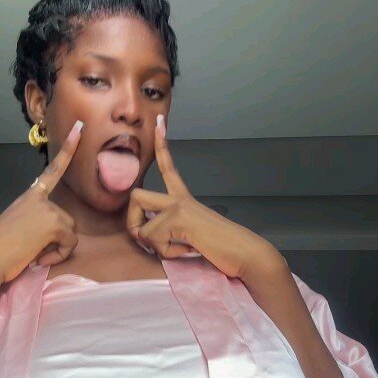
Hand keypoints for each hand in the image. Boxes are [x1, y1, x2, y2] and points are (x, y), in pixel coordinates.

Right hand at [0, 122, 84, 285]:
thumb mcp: (5, 225)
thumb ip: (13, 218)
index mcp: (29, 197)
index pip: (53, 170)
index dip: (68, 149)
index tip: (80, 127)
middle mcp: (39, 198)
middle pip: (67, 220)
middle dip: (57, 239)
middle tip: (35, 251)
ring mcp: (47, 208)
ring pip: (70, 232)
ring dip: (57, 249)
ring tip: (35, 255)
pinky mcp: (53, 223)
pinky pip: (69, 243)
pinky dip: (58, 255)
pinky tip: (39, 258)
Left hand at [126, 117, 281, 279]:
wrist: (246, 255)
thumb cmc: (222, 250)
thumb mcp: (189, 238)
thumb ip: (169, 232)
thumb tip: (144, 235)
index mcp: (185, 200)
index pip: (168, 168)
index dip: (162, 146)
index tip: (160, 122)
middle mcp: (181, 198)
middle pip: (136, 196)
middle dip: (131, 223)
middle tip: (146, 240)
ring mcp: (180, 205)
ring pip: (140, 227)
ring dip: (154, 246)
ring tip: (179, 249)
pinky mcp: (179, 217)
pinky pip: (152, 239)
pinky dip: (167, 253)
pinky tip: (187, 250)